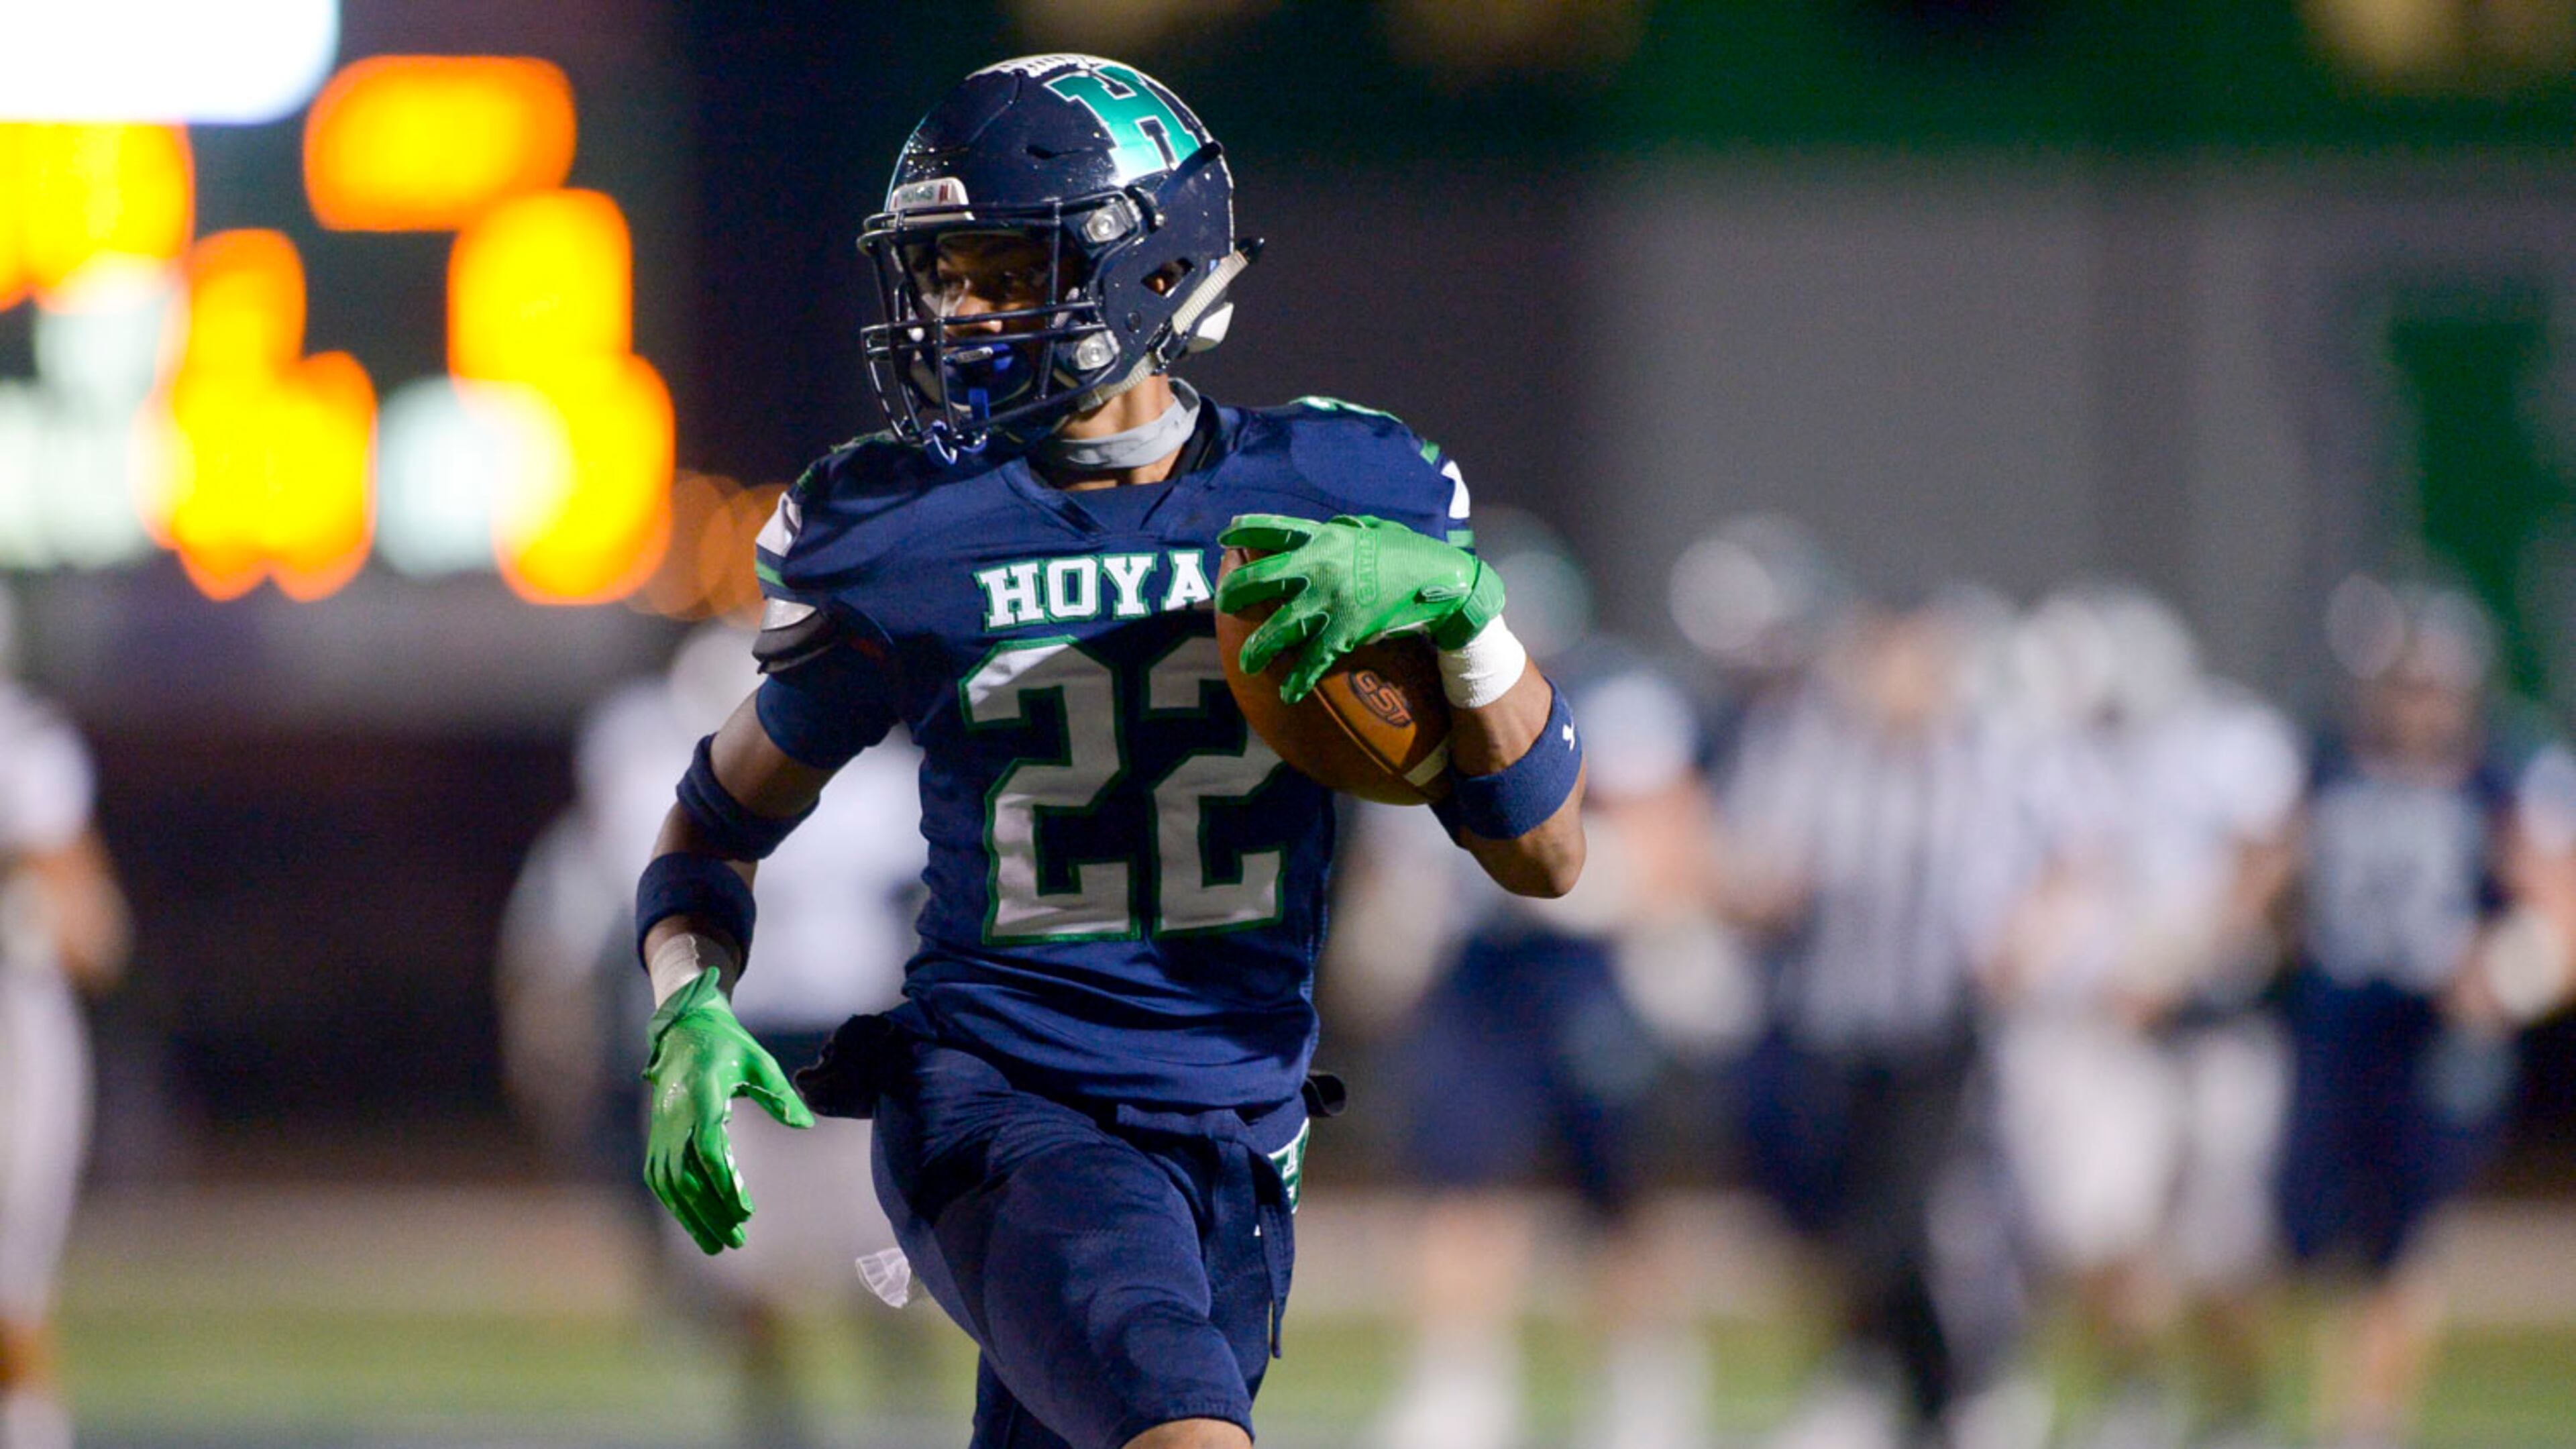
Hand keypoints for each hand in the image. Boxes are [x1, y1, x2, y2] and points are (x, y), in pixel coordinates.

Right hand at [641, 966, 812, 1252]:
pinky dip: (674, 1202)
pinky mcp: (656, 1134)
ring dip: (690, 1216)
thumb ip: (780, 1094)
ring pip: (668, 1182)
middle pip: (686, 1175)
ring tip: (717, 1244)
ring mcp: (661, 1127)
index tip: (745, 1209)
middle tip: (737, 1240)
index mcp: (701, 1095)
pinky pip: (658, 1176)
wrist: (684, 1030)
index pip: (708, 1147)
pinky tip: (693, 1223)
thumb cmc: (727, 1046)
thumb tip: (805, 1124)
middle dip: (709, 1213)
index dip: (724, 1181)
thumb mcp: (759, 1062)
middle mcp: (675, 1115)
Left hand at [1215, 513, 1503, 702]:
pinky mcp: (1346, 630)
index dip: (1244, 531)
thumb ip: (1345, 529)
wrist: (1441, 580)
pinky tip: (1287, 694)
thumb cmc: (1409, 553)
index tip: (1224, 537)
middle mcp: (1319, 564)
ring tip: (1247, 663)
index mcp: (1326, 536)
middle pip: (1260, 578)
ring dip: (1259, 648)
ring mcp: (1330, 599)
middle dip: (1234, 593)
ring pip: (1279, 627)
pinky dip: (1298, 680)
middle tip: (1224, 605)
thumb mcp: (1373, 530)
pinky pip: (1313, 659)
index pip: (1274, 529)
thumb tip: (1329, 527)